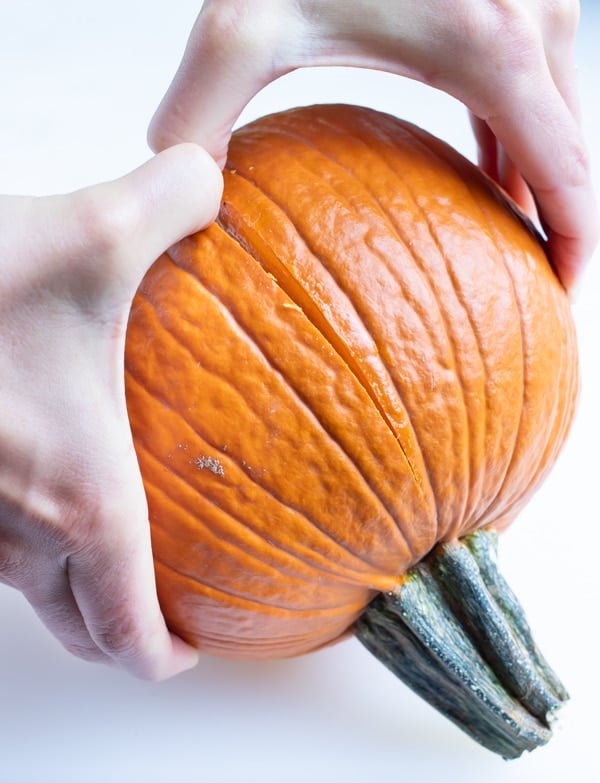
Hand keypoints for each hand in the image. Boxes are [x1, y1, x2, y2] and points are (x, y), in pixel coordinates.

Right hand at [0, 144, 221, 677]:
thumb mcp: (87, 233)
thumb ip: (171, 202)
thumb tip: (214, 175)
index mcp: (80, 503)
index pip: (127, 632)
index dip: (162, 657)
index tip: (188, 654)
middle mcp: (13, 536)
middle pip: (73, 626)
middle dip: (117, 634)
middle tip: (153, 618)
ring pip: (19, 587)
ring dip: (65, 582)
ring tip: (102, 548)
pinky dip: (15, 537)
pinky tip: (30, 483)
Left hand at [148, 0, 597, 289]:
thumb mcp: (243, 20)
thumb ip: (201, 111)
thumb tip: (176, 191)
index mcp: (493, 49)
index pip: (566, 173)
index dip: (573, 245)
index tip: (557, 301)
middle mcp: (532, 25)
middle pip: (572, 152)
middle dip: (558, 225)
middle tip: (526, 291)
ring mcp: (530, 3)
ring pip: (555, 119)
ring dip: (536, 185)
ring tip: (505, 247)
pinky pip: (530, 86)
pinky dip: (515, 139)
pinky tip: (481, 173)